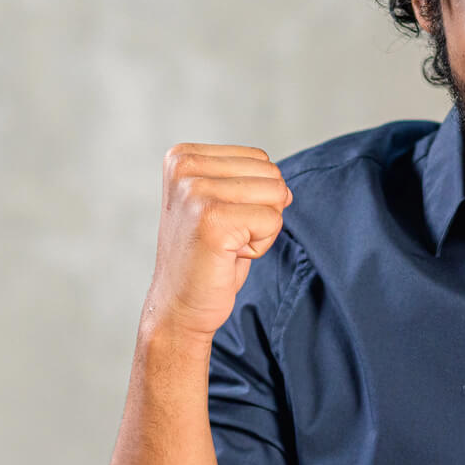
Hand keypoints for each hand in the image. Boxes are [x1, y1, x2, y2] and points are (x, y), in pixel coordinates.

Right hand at [139, 144, 292, 344]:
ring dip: (260, 230)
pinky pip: (272, 221)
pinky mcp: (211, 219)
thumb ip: (252, 184)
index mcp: (183, 156)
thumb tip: (286, 190)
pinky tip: (228, 256)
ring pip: (275, 196)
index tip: (220, 222)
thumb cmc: (205, 258)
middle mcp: (185, 167)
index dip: (253, 197)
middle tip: (225, 238)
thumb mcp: (224, 206)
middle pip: (271, 175)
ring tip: (226, 246)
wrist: (178, 307)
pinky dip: (260, 246)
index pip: (260, 159)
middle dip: (261, 212)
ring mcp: (196, 191)